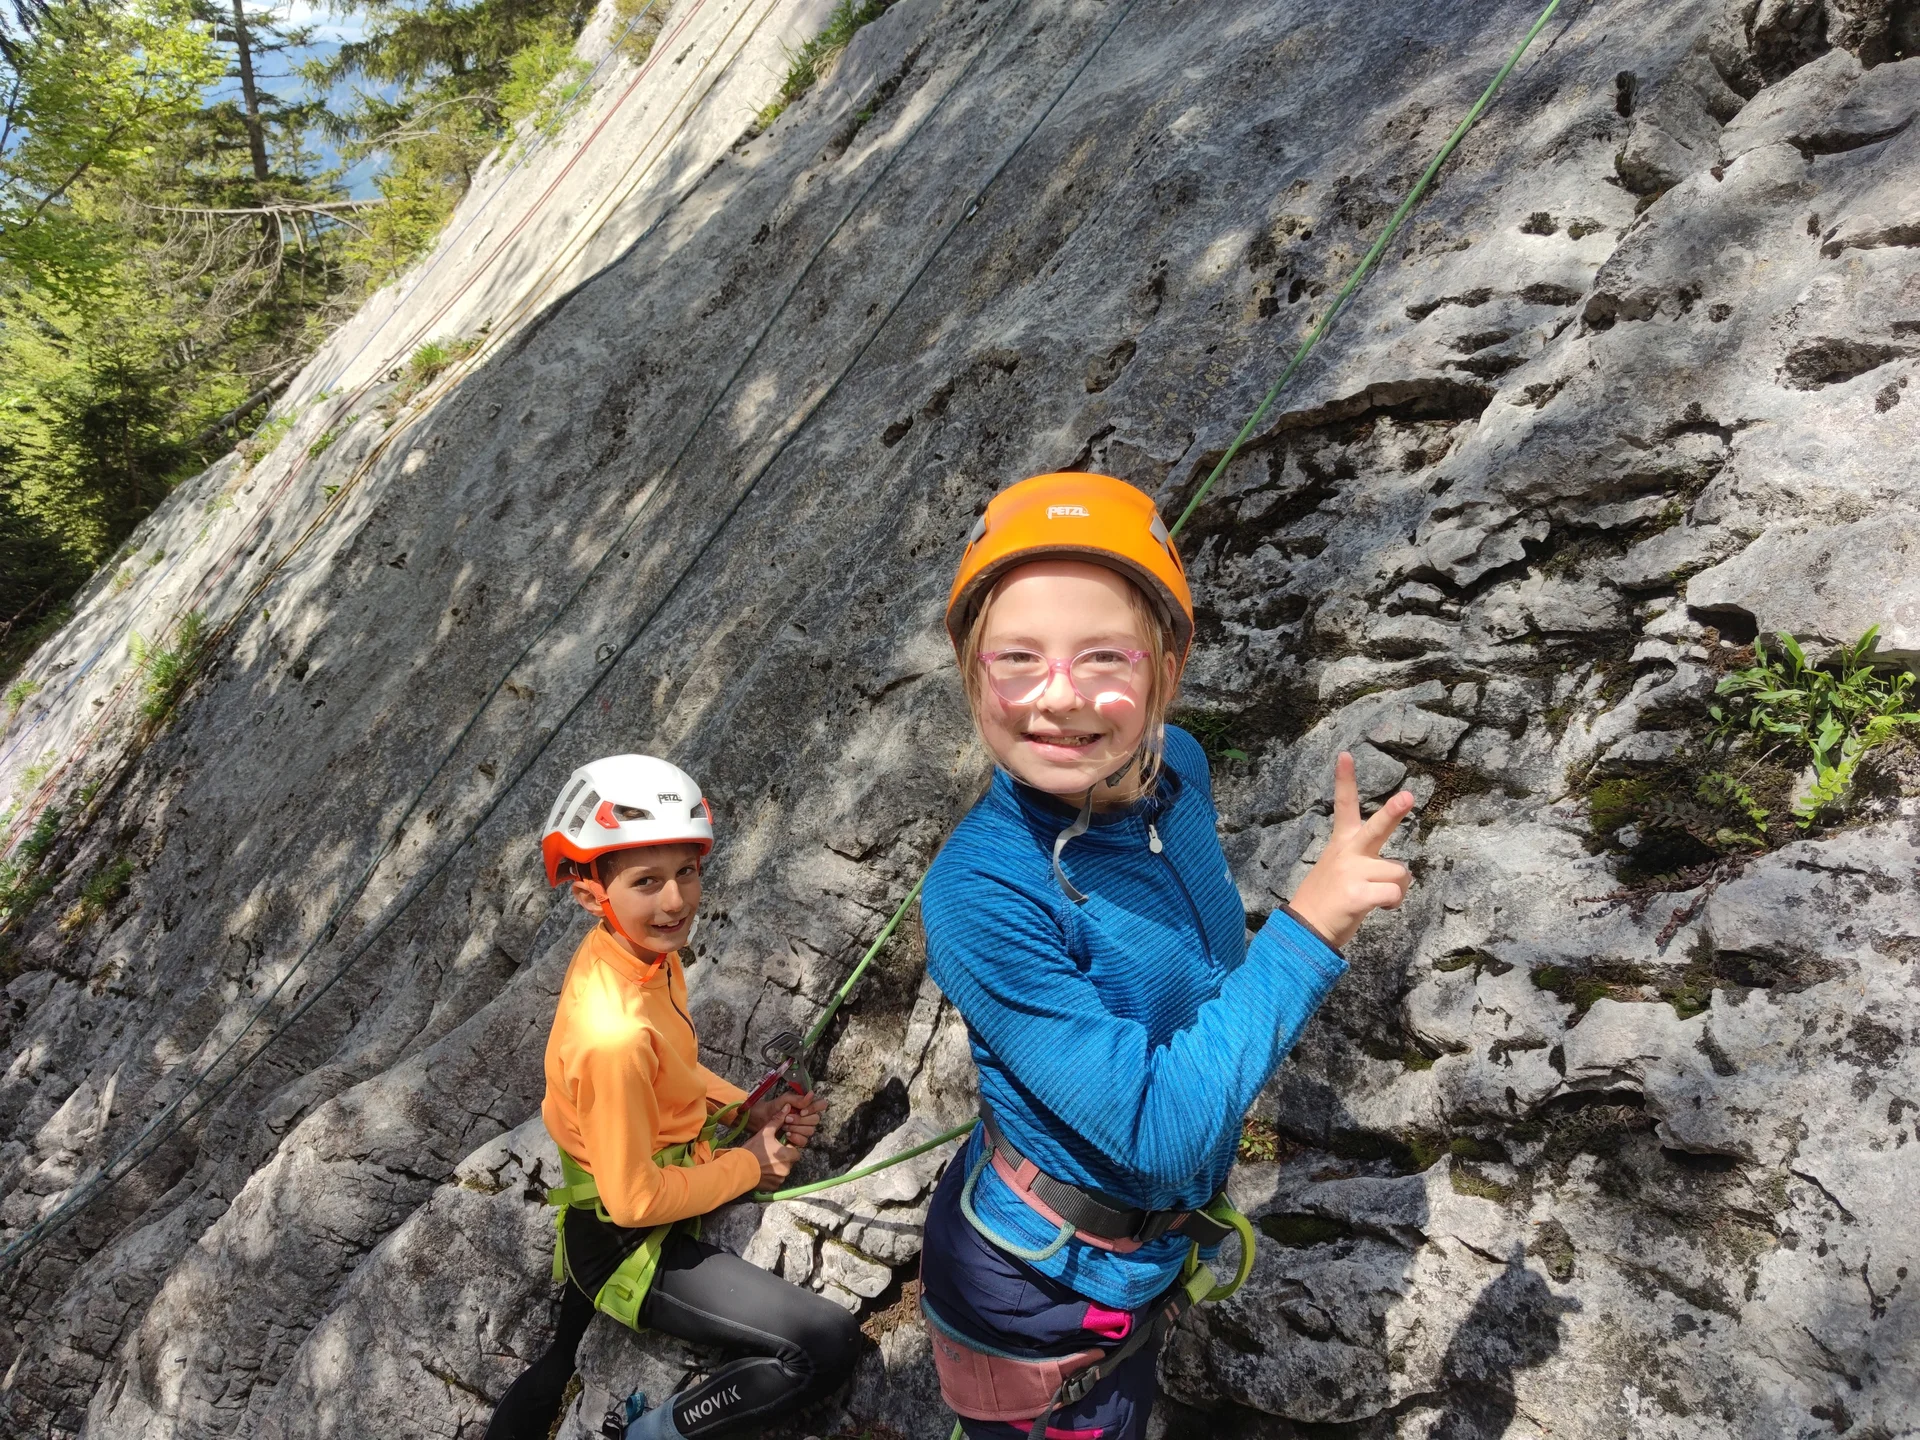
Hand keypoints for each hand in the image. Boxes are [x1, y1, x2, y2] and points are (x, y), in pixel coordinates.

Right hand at [742, 1115, 802, 1189]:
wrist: (740, 1168)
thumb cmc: (753, 1149)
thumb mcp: (765, 1132)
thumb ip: (778, 1120)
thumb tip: (787, 1107)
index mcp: (788, 1155)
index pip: (795, 1151)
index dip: (788, 1148)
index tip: (778, 1146)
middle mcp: (787, 1168)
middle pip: (790, 1162)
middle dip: (782, 1158)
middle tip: (770, 1154)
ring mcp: (780, 1179)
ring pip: (783, 1171)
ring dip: (777, 1167)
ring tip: (765, 1162)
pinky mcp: (774, 1186)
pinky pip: (777, 1180)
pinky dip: (772, 1176)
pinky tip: (762, 1170)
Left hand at [747, 1092, 825, 1146]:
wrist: (759, 1121)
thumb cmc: (771, 1108)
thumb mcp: (782, 1100)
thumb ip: (797, 1099)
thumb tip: (811, 1094)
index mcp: (806, 1105)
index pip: (821, 1105)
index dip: (814, 1108)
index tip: (802, 1111)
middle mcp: (807, 1116)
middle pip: (815, 1120)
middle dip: (800, 1120)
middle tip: (787, 1119)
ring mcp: (803, 1128)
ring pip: (810, 1131)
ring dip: (796, 1128)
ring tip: (784, 1126)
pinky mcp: (798, 1139)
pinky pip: (804, 1141)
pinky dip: (796, 1138)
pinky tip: (787, 1135)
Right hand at [1287, 752, 1414, 949]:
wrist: (1305, 929)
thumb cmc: (1328, 899)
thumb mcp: (1338, 870)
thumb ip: (1367, 863)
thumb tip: (1401, 875)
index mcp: (1341, 843)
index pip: (1344, 805)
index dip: (1345, 779)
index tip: (1345, 755)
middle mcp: (1348, 853)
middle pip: (1378, 827)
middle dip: (1394, 811)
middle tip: (1408, 796)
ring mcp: (1352, 873)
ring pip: (1399, 872)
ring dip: (1396, 887)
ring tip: (1376, 897)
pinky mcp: (1358, 895)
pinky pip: (1394, 894)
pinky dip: (1393, 904)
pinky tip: (1378, 908)